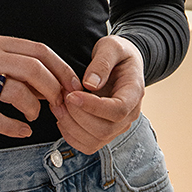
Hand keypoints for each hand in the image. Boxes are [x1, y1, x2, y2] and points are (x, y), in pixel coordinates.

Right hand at [0, 34, 80, 138]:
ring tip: (34, 117)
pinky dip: (12, 127)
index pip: (39, 51)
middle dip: (53, 90)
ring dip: (33, 108)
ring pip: (16, 91)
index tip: (73, 86)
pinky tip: (22, 132)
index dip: (61, 69)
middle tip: (59, 106)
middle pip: (33, 69)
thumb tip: (53, 83)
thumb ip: (18, 66)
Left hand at [56, 36, 144, 155]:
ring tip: (57, 104)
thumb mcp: (112, 46)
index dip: (93, 107)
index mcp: (134, 93)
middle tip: (61, 96)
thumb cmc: (117, 53)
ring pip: (94, 141)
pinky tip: (62, 116)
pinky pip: (87, 145)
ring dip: (70, 126)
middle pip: (104, 130)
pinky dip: (70, 135)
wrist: (121, 63)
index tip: (72, 95)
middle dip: (77, 116)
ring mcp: (117, 126)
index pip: (118, 110)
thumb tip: (90, 84)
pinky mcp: (105, 132)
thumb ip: (102, 62)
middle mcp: (129, 115)